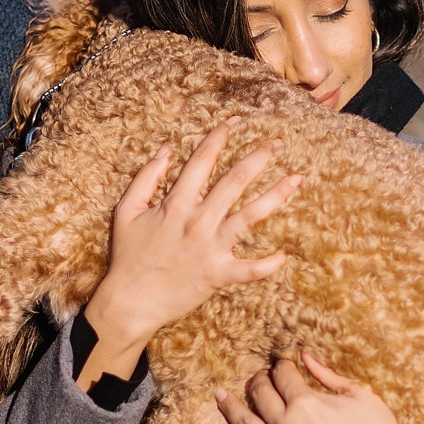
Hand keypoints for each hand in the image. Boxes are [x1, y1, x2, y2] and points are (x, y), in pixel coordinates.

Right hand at [81, 121, 302, 385]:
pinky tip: (285, 256)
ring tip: (296, 179)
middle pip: (234, 180)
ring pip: (251, 216)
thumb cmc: (128, 256)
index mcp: (176, 203)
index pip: (202, 160)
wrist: (130, 301)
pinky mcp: (218, 274)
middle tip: (276, 144)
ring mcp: (211, 247)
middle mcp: (198, 220)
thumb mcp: (127, 211)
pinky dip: (268, 264)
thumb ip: (146, 177)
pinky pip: (250, 269)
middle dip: (258, 158)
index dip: (220, 137)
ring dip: (276, 195)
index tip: (235, 121)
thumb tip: (166, 151)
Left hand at [215, 354, 423, 423]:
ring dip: (231, 409)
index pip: (283, 375)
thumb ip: (326, 374)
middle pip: (261, 395)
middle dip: (260, 380)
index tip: (285, 363)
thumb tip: (304, 357)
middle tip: (263, 377)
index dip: (283, 365)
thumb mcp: (357, 393)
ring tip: (220, 396)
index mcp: (305, 402)